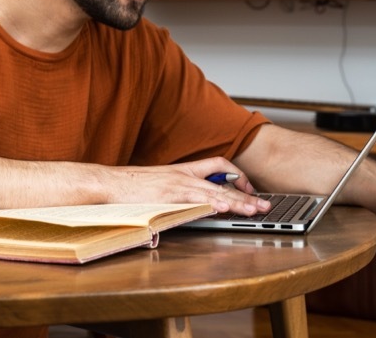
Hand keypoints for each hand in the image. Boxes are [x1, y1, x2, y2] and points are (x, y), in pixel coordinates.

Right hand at [101, 158, 270, 216]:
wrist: (110, 183)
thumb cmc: (130, 187)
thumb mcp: (159, 185)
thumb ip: (178, 191)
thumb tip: (193, 204)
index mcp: (183, 171)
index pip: (218, 165)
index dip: (236, 175)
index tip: (248, 188)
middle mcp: (184, 175)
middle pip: (223, 181)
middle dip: (246, 194)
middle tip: (264, 205)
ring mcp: (177, 185)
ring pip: (215, 192)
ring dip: (237, 202)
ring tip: (255, 210)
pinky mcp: (169, 196)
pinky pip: (196, 200)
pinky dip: (212, 204)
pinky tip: (224, 209)